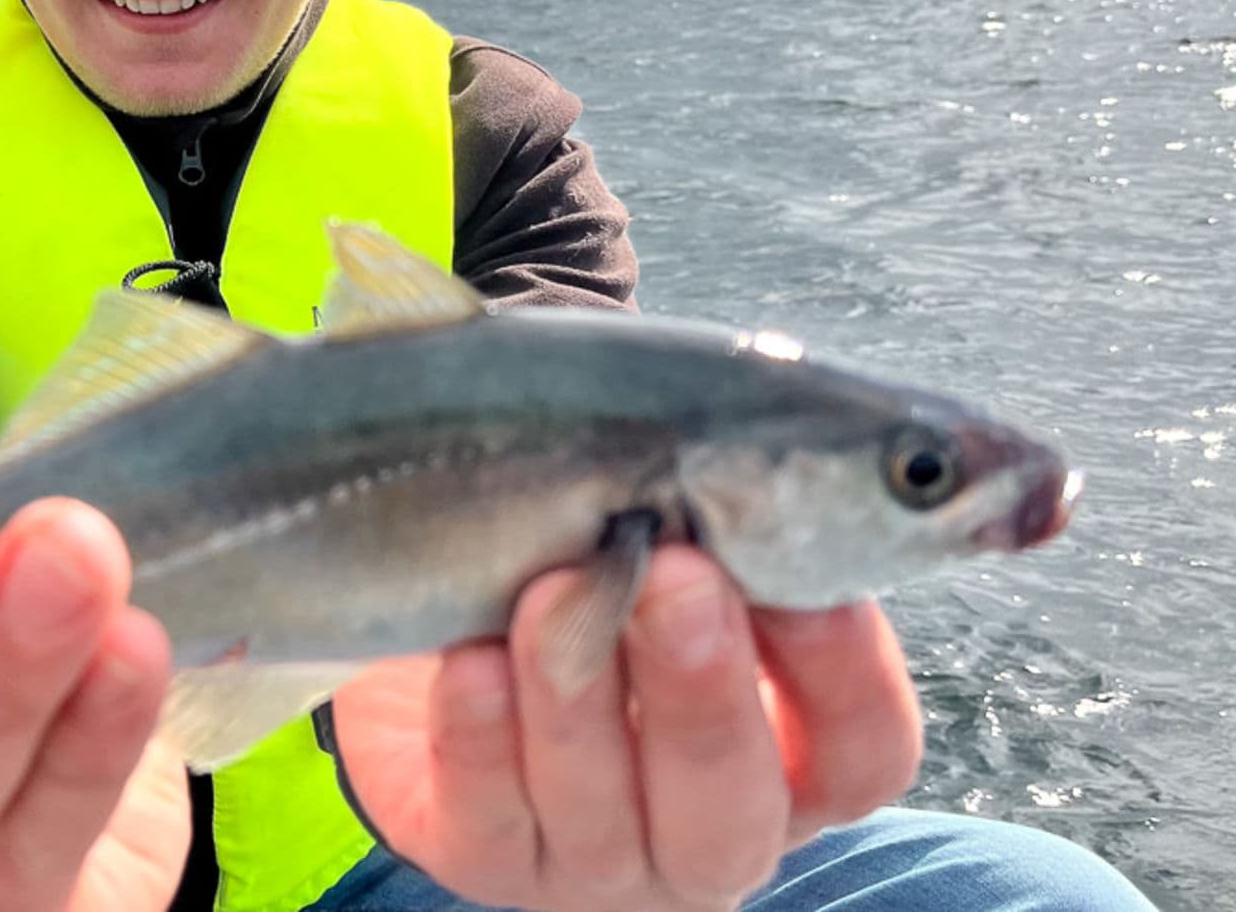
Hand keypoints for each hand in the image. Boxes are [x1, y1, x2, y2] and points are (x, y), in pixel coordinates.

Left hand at [329, 545, 920, 910]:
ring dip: (576, 692)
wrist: (444, 611)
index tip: (814, 578)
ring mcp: (591, 859)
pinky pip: (483, 818)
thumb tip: (790, 446)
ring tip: (550, 590)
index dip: (850, 674)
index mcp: (784, 755)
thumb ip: (733, 516)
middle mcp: (700, 827)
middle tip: (678, 573)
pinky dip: (478, 735)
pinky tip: (471, 660)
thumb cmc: (589, 558)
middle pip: (733, 803)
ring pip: (598, 809)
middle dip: (704, 690)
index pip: (862, 750)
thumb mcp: (675, 534)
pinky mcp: (482, 858)